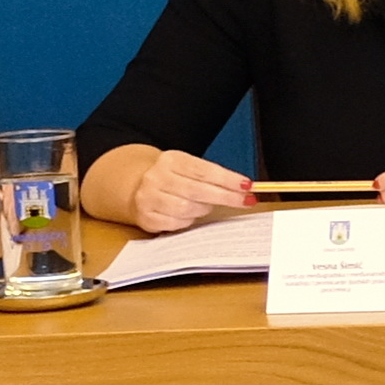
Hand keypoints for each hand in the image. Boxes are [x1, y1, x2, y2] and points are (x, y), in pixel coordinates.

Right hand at [127, 151, 260, 230]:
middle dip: (225, 197)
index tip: (247, 186)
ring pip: (187, 208)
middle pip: (197, 190)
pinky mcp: (146, 217)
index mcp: (171, 160)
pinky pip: (176, 223)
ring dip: (203, 209)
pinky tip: (189, 215)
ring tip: (205, 205)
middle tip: (244, 201)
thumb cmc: (174, 179)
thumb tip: (244, 187)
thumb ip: (213, 176)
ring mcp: (148, 197)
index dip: (228, 179)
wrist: (138, 187)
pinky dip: (188, 221)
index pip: (204, 170)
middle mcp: (156, 177)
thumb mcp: (190, 168)